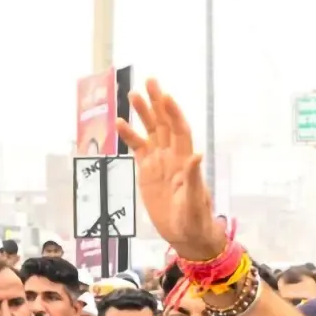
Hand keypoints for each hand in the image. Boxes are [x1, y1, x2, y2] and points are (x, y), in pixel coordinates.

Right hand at [120, 82, 224, 261]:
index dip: (173, 113)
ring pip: (151, 132)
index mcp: (185, 161)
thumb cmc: (195, 219)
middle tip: (149, 81)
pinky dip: (130, 136)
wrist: (187, 235)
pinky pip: (138, 149)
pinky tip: (120, 123)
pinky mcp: (147, 172)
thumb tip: (196, 155)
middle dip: (157, 103)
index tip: (165, 96)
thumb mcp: (194, 201)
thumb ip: (193, 179)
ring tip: (132, 95)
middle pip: (164, 124)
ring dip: (143, 114)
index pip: (180, 131)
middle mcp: (173, 156)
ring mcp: (159, 162)